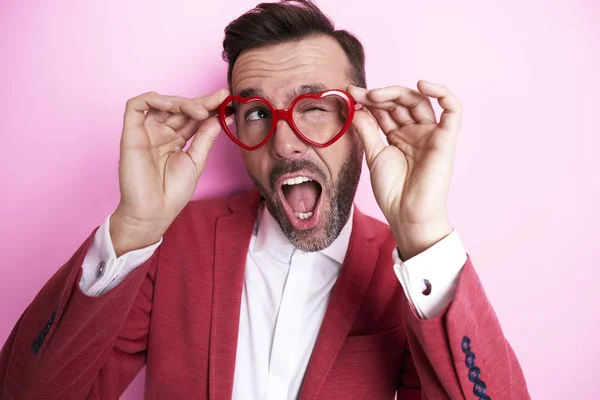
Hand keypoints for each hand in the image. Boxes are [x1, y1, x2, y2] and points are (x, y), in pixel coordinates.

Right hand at [111, 89, 230, 256]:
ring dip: (182, 101)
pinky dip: (153, 99)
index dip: (209, 106)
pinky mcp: (131, 133)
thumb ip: (206, 136)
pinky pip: (136, 106)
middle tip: (220, 99)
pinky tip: (171, 105)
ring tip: (201, 111)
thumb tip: (221, 116)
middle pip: (180, 108)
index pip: (193, 116)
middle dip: (201, 102)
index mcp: (176, 139)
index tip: (227, 100)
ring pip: (162, 103)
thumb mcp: (196, 160)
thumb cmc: (173, 192)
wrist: (154, 212)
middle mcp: (161, 132)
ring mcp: (146, 132)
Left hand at [348, 81, 461, 259]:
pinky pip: (452, 109)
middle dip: (378, 95)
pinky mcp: (446, 138)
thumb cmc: (392, 191)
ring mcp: (431, 133)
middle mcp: (415, 132)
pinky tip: (422, 85)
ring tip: (375, 95)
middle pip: (400, 102)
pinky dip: (442, 93)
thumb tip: (355, 106)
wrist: (406, 213)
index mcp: (398, 136)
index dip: (368, 99)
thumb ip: (367, 130)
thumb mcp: (373, 155)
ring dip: (397, 92)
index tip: (348, 92)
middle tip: (359, 94)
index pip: (385, 109)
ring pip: (420, 100)